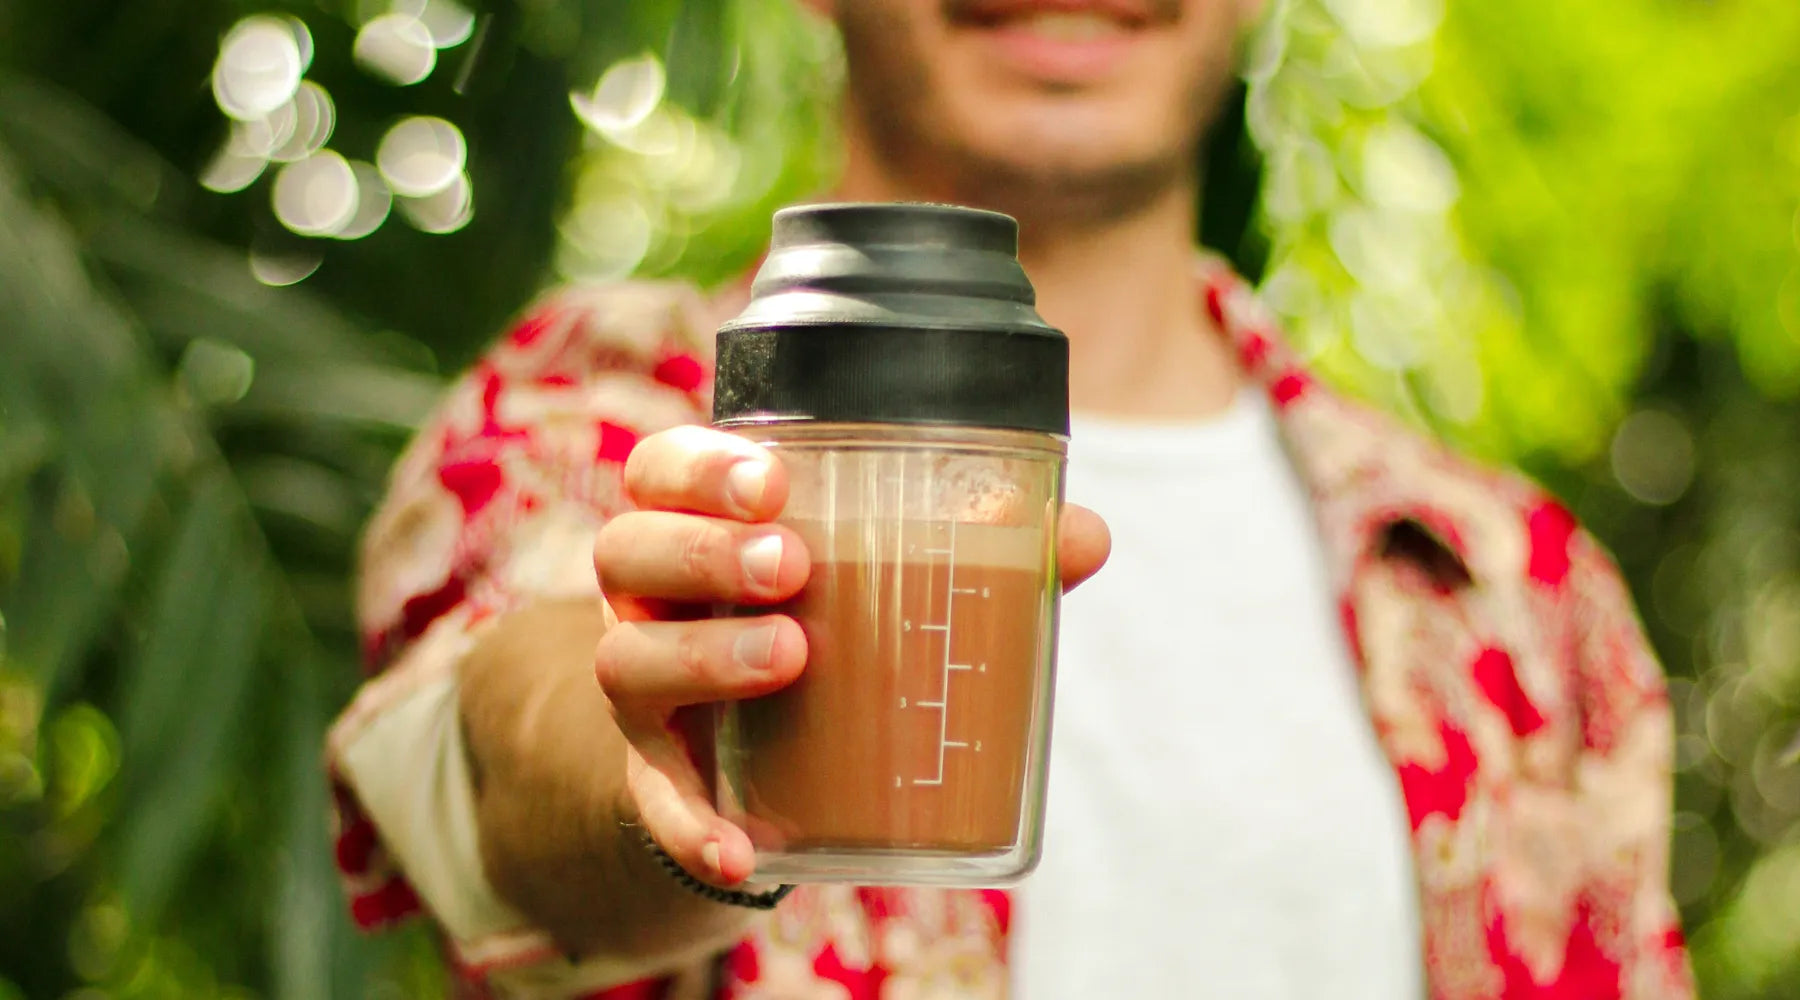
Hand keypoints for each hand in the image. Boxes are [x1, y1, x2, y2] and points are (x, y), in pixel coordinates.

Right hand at [593, 425, 1109, 887]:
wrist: (756, 755)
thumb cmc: (830, 628)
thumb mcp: (887, 585)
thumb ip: (981, 556)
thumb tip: (1083, 537)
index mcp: (699, 524)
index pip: (662, 468)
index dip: (703, 467)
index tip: (776, 483)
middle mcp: (650, 596)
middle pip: (628, 549)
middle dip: (704, 549)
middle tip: (791, 567)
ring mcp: (643, 687)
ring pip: (626, 660)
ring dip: (702, 657)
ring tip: (790, 656)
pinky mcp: (657, 774)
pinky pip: (655, 802)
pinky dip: (692, 827)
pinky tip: (744, 852)